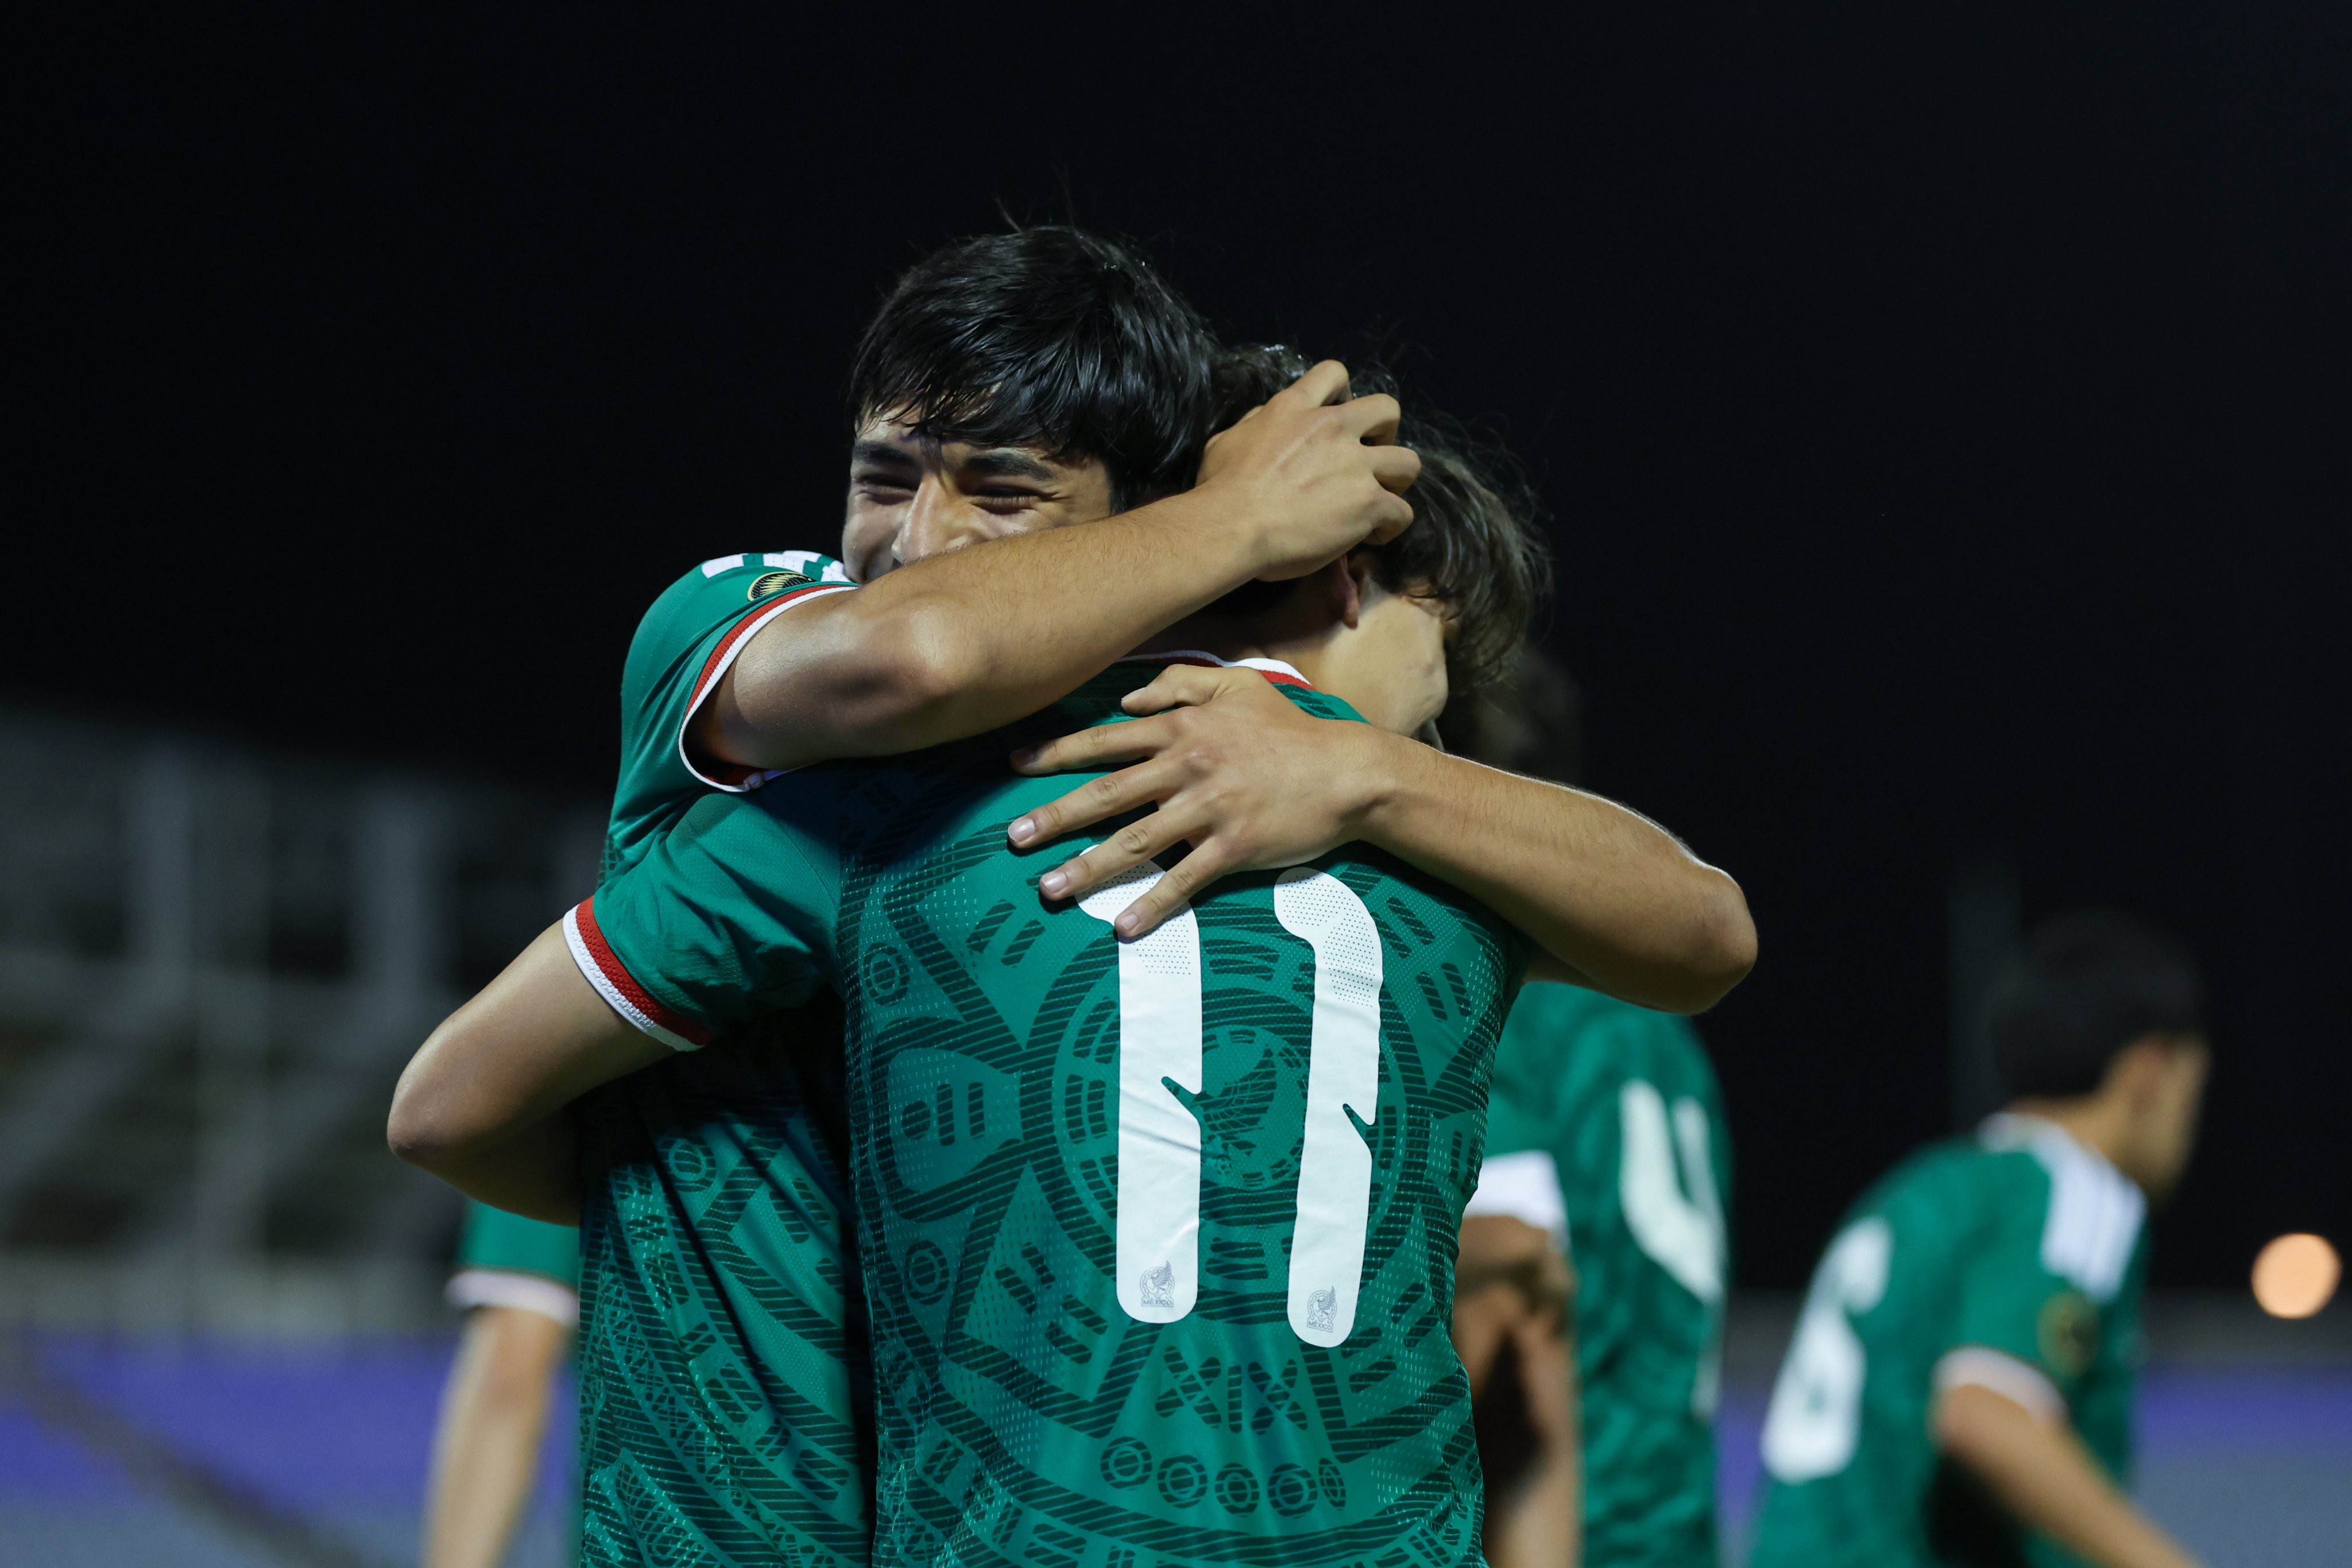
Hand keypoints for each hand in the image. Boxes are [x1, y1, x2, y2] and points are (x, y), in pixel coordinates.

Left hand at [1004, 663, 1396, 936]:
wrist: (1349, 772)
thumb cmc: (1292, 729)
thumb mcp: (1239, 687)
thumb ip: (1181, 684)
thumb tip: (1128, 697)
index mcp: (1183, 727)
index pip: (1107, 741)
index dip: (1057, 753)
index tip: (1015, 766)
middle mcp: (1187, 766)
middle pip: (1107, 794)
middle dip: (1056, 816)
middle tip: (1014, 838)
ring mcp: (1210, 809)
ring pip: (1136, 840)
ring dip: (1088, 867)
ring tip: (1050, 889)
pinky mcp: (1235, 847)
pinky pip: (1185, 880)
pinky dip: (1153, 904)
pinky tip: (1123, 926)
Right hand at [1196, 360, 1420, 580]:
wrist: (1232, 525)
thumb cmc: (1219, 488)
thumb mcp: (1226, 440)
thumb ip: (1254, 424)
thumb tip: (1264, 420)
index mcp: (1295, 408)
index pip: (1333, 373)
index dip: (1343, 393)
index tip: (1338, 418)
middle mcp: (1334, 429)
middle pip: (1387, 410)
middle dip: (1385, 433)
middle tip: (1368, 458)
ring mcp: (1356, 466)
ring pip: (1409, 463)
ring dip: (1396, 482)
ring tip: (1379, 500)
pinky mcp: (1369, 503)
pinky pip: (1402, 512)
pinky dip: (1390, 526)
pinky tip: (1371, 536)